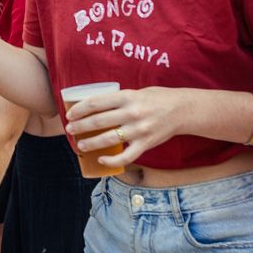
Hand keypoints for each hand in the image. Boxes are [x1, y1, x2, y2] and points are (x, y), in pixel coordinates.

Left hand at [62, 86, 190, 170]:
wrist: (183, 110)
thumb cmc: (157, 98)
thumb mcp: (136, 92)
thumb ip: (119, 99)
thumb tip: (95, 106)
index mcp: (127, 96)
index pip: (96, 102)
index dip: (79, 109)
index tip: (70, 114)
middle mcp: (132, 113)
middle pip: (98, 121)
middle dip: (80, 127)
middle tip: (70, 130)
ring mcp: (139, 130)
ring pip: (108, 140)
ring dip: (91, 143)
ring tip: (80, 145)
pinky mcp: (146, 144)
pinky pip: (126, 156)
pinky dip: (111, 161)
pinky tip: (101, 160)